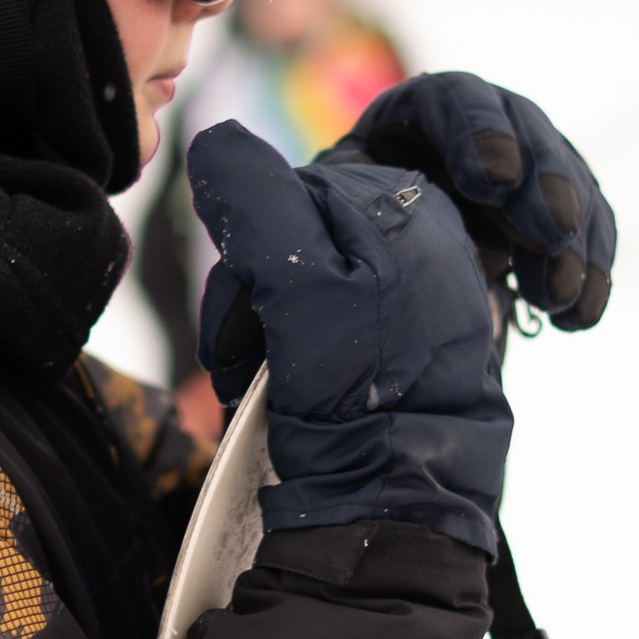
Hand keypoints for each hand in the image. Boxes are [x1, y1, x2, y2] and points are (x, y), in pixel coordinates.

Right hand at [187, 119, 507, 552]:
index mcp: (404, 204)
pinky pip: (335, 321)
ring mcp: (421, 286)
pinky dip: (306, 354)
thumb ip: (257, 204)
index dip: (248, 255)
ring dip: (270, 333)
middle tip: (264, 359)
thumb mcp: (299, 287)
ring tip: (281, 385)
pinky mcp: (413, 335)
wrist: (400, 496)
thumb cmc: (356, 394)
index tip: (255, 317)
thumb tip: (217, 141)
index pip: (281, 192)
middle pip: (292, 236)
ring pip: (304, 281)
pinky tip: (310, 393)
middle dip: (257, 297)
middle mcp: (422, 234)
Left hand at [334, 72, 613, 329]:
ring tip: (557, 297)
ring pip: (570, 180)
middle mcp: (481, 125)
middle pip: (527, 131)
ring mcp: (527, 163)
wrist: (379, 270)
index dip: (479, 133)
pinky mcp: (556, 208)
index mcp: (414, 112)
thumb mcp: (331, 208)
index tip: (494, 182)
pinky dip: (593, 271)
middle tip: (553, 233)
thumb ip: (337, 203)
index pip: (454, 100)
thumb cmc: (343, 233)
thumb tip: (352, 221)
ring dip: (575, 239)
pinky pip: (591, 228)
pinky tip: (579, 316)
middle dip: (546, 183)